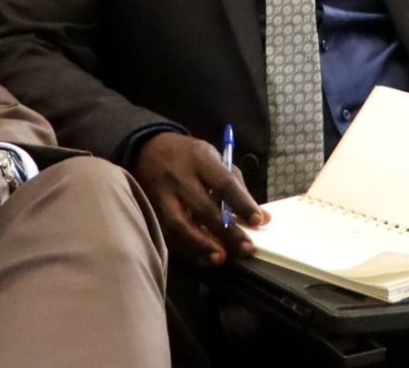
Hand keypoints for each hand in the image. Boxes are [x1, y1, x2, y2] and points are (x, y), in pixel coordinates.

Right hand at [132, 130, 260, 267]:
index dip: (241, 203)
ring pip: (180, 224)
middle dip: (226, 232)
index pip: (224, 183)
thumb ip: (237, 187)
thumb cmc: (190, 157)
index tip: (258, 221)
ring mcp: (163, 196)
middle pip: (203, 208)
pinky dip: (186, 249)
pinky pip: (168, 234)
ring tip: (220, 258)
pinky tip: (203, 258)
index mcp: (201, 160)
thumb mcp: (214, 158)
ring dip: (201, 245)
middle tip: (246, 249)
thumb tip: (261, 218)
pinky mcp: (152, 211)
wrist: (147, 150)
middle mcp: (180, 178)